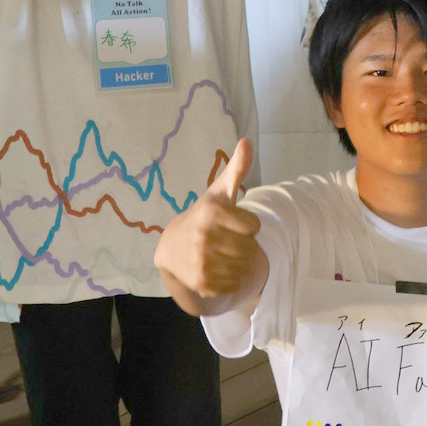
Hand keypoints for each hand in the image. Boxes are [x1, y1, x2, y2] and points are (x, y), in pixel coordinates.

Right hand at [155, 139, 262, 302]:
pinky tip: (217, 267)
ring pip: (244, 267)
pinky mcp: (201, 282)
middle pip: (250, 248)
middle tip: (227, 239)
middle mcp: (204, 237)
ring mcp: (201, 261)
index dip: (247, 224)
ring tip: (222, 253)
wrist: (171, 248)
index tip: (232, 222)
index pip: (255, 226)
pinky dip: (230, 278)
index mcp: (212, 212)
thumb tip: (247, 141)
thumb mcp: (218, 192)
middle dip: (243, 244)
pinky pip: (234, 284)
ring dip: (238, 262)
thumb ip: (236, 169)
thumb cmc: (204, 216)